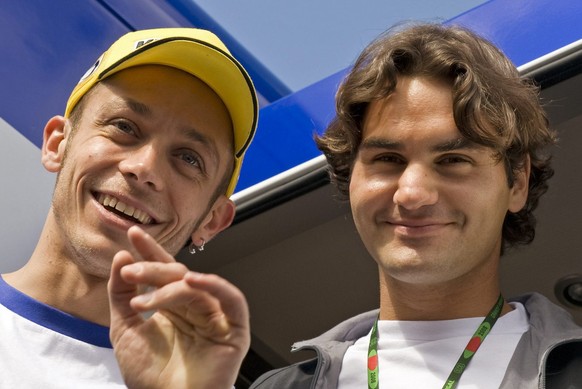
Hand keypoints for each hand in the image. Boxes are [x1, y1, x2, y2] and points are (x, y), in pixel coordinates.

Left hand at [108, 226, 249, 388]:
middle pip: (178, 276)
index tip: (132, 235)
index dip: (149, 252)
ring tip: (146, 296)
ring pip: (198, 287)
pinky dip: (215, 286)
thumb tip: (123, 258)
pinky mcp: (234, 329)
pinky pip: (231, 300)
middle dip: (153, 269)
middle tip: (130, 270)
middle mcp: (195, 308)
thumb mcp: (125, 329)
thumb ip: (122, 294)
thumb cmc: (150, 377)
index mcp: (174, 307)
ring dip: (171, 285)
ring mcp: (215, 317)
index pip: (163, 272)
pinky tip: (192, 280)